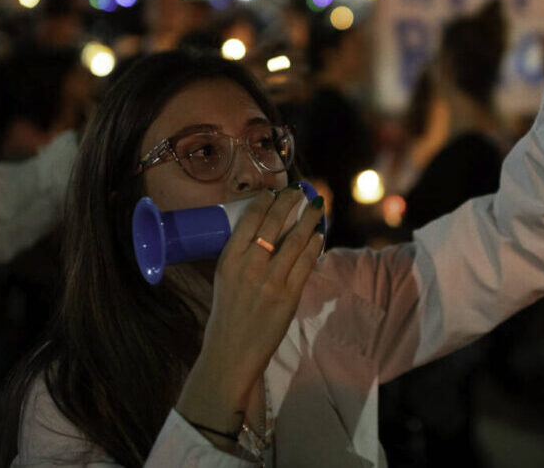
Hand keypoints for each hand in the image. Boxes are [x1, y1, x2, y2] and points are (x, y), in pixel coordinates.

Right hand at [176, 186, 324, 443]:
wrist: (231, 354)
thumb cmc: (227, 316)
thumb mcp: (224, 279)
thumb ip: (242, 256)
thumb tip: (267, 232)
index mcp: (228, 260)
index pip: (249, 219)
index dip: (265, 201)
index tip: (275, 192)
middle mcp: (249, 266)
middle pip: (274, 223)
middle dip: (291, 202)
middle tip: (301, 190)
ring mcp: (271, 281)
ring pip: (296, 240)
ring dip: (309, 219)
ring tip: (317, 206)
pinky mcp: (289, 296)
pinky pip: (306, 263)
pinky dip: (315, 246)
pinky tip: (319, 236)